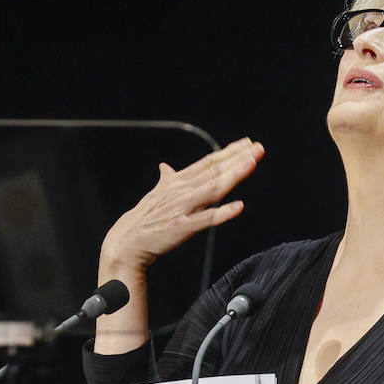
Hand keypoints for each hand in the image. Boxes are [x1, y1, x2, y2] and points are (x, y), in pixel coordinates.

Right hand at [99, 137, 263, 275]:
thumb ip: (166, 179)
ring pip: (213, 188)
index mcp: (177, 181)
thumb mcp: (156, 194)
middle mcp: (181, 191)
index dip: (229, 152)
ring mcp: (183, 208)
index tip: (247, 143)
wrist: (126, 241)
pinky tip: (239, 206)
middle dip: (238, 158)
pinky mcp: (183, 227)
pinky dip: (223, 212)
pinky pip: (206, 219)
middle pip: (214, 170)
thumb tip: (165, 167)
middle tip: (257, 148)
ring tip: (251, 163)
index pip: (208, 162)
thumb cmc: (144, 218)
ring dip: (233, 175)